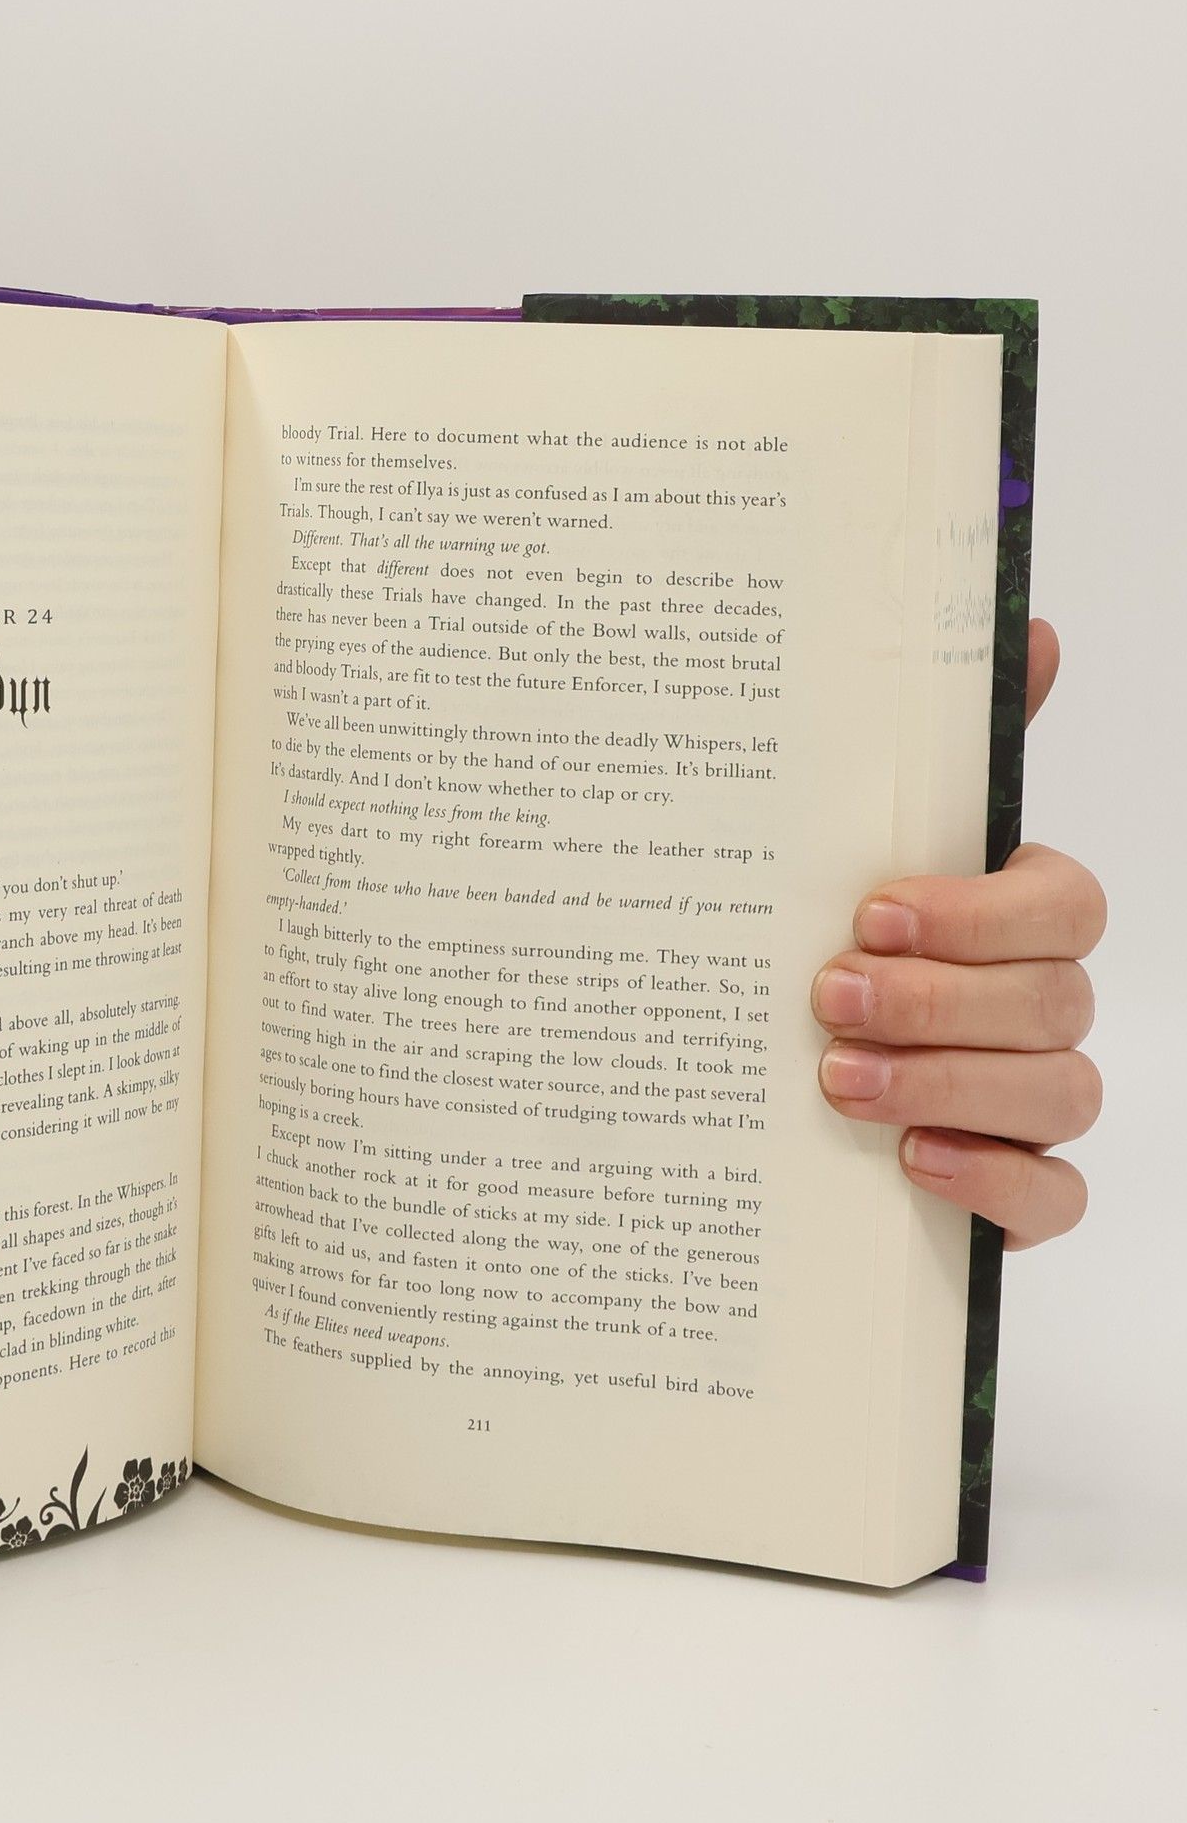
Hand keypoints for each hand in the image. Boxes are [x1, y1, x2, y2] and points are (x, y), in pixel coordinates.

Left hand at [811, 619, 1102, 1248]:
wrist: (760, 1082)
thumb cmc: (825, 945)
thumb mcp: (849, 846)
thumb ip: (938, 752)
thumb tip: (1034, 627)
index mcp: (1012, 918)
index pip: (1063, 903)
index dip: (979, 912)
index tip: (871, 911)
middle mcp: (1036, 1005)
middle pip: (1054, 999)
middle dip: (939, 998)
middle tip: (829, 997)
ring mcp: (1033, 1099)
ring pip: (1060, 1092)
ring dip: (948, 1083)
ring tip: (837, 1080)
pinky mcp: (1015, 1188)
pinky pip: (1053, 1195)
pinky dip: (996, 1183)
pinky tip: (913, 1164)